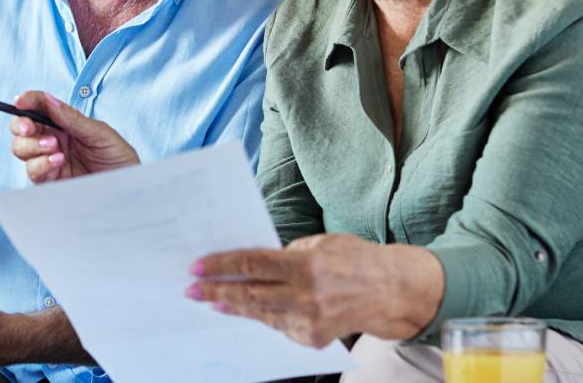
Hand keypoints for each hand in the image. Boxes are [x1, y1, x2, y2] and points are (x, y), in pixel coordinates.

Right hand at [9, 90, 139, 181]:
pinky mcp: (49, 180)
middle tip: (29, 128)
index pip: (40, 107)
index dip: (28, 101)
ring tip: (54, 148)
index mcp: (65, 123)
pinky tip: (58, 162)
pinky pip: (32, 170)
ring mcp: (49, 160)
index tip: (20, 101)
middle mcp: (53, 139)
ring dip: (32, 145)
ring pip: (21, 148)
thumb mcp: (100, 133)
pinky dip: (40, 164)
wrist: (126, 187)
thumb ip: (72, 118)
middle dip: (21, 125)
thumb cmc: (118, 158)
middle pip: (22, 128)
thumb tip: (48, 100)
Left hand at [186, 234, 443, 347]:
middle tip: (191, 291)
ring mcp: (310, 321)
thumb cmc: (355, 260)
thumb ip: (288, 254)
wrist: (391, 292)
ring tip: (212, 302)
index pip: (254, 265)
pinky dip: (262, 318)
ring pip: (260, 315)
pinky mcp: (313, 339)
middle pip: (250, 296)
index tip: (197, 267)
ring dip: (233, 308)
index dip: (222, 266)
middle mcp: (307, 296)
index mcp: (307, 265)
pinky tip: (246, 312)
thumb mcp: (322, 243)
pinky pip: (278, 326)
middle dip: (216, 293)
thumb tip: (253, 262)